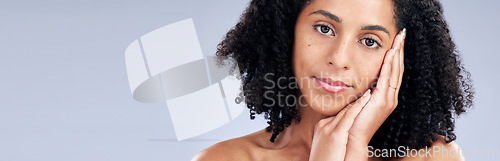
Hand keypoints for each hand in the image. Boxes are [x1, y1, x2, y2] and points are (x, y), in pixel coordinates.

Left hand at [309, 29, 405, 160]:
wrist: (352, 138)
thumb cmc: (351, 122)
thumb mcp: (358, 102)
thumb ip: (362, 92)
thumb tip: (357, 82)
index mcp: (386, 97)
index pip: (393, 71)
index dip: (395, 56)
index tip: (396, 41)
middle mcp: (390, 97)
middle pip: (398, 68)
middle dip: (400, 49)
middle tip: (402, 33)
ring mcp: (388, 99)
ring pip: (396, 70)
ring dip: (398, 53)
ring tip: (399, 38)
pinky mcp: (383, 101)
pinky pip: (388, 78)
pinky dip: (390, 64)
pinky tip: (390, 52)